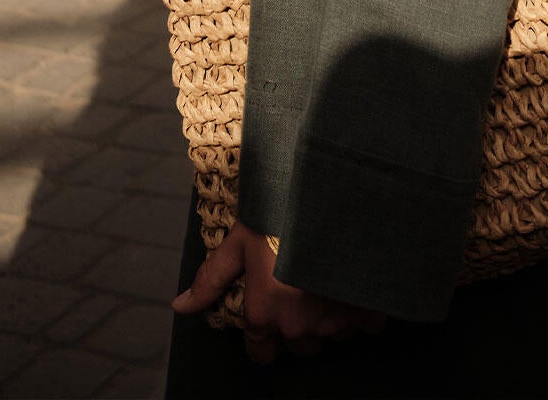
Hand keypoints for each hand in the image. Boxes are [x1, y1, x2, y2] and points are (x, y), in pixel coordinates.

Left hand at [172, 219, 386, 363]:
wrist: (332, 194)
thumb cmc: (280, 213)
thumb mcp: (240, 240)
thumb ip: (211, 278)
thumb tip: (180, 306)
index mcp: (264, 314)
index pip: (261, 352)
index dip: (265, 337)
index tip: (273, 314)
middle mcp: (298, 326)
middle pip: (299, 346)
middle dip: (300, 325)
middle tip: (303, 287)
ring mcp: (335, 320)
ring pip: (333, 334)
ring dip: (332, 316)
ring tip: (330, 278)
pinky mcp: (367, 310)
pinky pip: (366, 324)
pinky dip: (365, 310)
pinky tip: (356, 281)